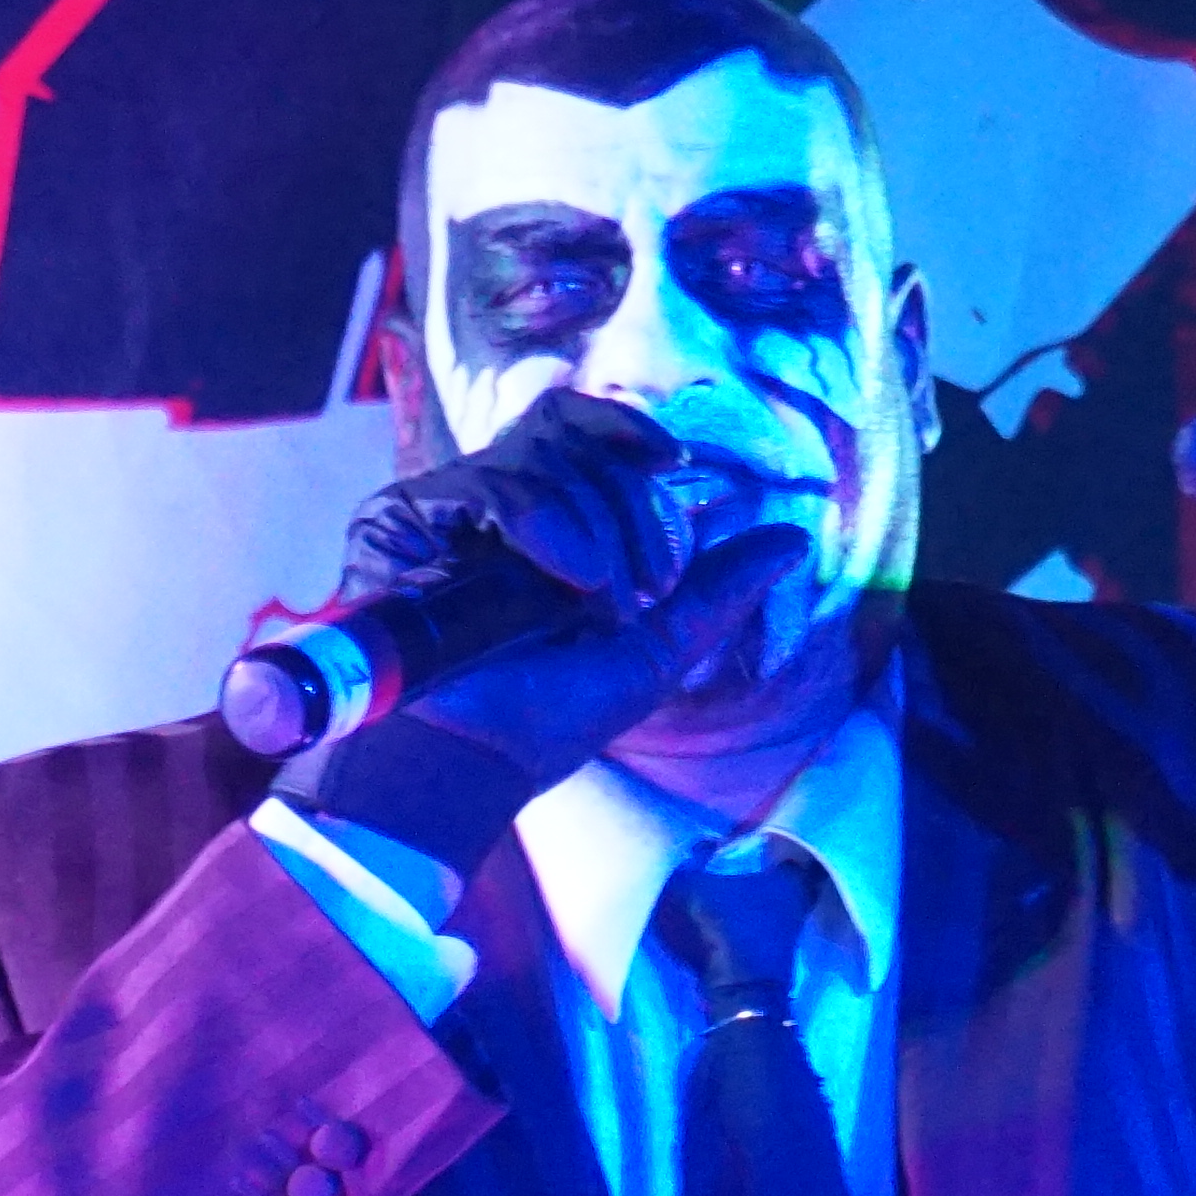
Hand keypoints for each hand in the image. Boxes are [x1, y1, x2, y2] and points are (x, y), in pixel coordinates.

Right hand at [290, 393, 808, 880]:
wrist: (470, 761)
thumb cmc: (546, 723)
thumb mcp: (654, 656)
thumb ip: (716, 593)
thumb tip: (794, 537)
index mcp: (546, 527)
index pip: (585, 434)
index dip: (628, 435)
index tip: (675, 461)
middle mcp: (492, 507)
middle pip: (573, 442)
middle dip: (625, 511)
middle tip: (629, 593)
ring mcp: (447, 508)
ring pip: (541, 459)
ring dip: (591, 531)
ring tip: (590, 600)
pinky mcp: (402, 519)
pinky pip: (493, 486)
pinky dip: (544, 526)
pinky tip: (566, 579)